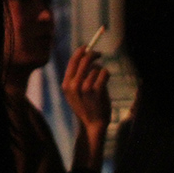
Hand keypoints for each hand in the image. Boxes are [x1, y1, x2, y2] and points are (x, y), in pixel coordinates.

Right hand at [63, 45, 111, 172]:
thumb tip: (85, 55)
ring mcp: (84, 88)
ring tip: (101, 83)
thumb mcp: (75, 93)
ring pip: (96, 68)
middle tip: (100, 54)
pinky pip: (104, 73)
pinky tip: (105, 83)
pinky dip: (106, 75)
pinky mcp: (96, 91)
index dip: (81, 51)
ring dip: (100, 71)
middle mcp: (73, 85)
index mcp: (66, 84)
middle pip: (84, 60)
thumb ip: (76, 77)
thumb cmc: (86, 106)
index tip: (87, 47)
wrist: (92, 125)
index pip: (73, 61)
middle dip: (93, 54)